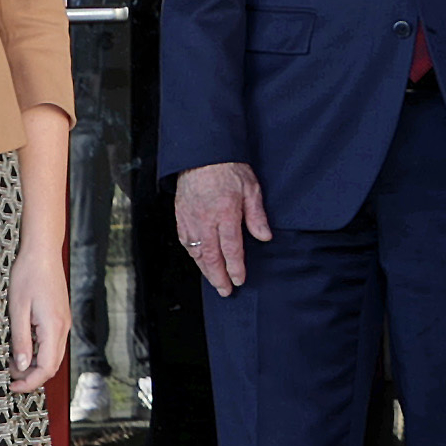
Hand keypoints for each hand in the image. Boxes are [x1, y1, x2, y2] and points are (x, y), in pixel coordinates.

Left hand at [9, 242, 71, 393]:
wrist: (42, 252)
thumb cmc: (27, 275)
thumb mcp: (17, 309)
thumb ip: (20, 340)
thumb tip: (22, 367)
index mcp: (53, 328)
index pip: (46, 368)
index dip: (30, 382)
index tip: (12, 386)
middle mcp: (63, 328)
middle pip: (52, 366)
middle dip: (32, 377)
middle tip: (9, 377)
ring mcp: (63, 323)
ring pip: (52, 356)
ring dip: (34, 365)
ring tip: (12, 362)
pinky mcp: (59, 318)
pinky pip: (51, 344)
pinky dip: (38, 352)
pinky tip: (22, 347)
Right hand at [176, 161, 271, 295]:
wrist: (202, 154)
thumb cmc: (228, 168)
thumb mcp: (251, 188)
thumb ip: (257, 215)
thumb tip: (264, 237)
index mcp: (226, 214)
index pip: (231, 249)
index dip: (235, 268)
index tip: (239, 280)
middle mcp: (206, 221)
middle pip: (211, 257)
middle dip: (219, 277)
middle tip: (225, 291)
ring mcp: (191, 219)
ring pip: (196, 252)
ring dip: (205, 270)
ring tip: (214, 281)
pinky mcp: (181, 216)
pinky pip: (185, 241)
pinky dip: (192, 254)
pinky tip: (198, 260)